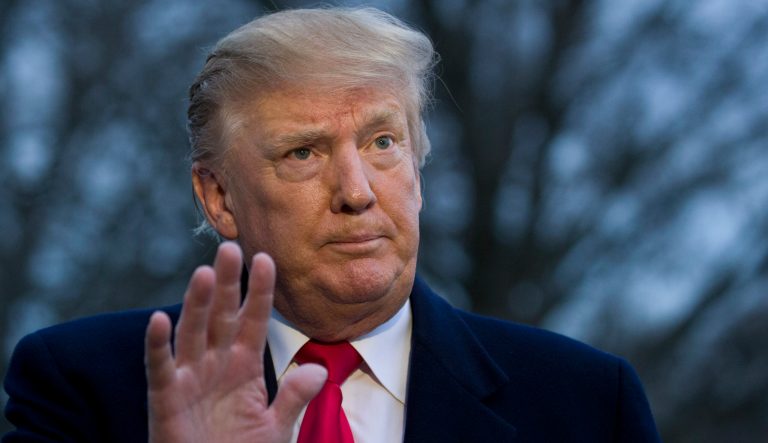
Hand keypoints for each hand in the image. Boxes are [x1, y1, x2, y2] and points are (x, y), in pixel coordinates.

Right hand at [144, 242, 326, 441]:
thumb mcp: (274, 427)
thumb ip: (293, 398)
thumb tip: (318, 369)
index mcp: (244, 366)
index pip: (254, 321)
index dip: (260, 292)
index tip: (267, 259)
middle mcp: (216, 365)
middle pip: (222, 317)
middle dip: (228, 284)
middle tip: (230, 248)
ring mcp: (190, 379)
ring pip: (193, 333)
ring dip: (198, 305)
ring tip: (205, 274)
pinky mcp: (165, 400)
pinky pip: (162, 369)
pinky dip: (157, 346)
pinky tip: (158, 320)